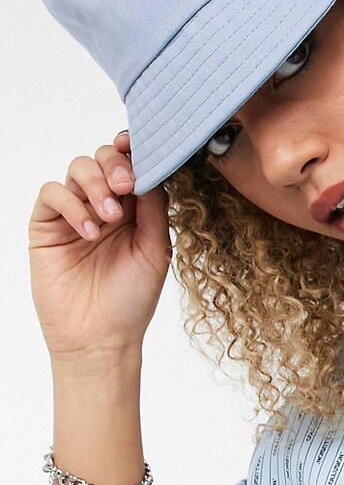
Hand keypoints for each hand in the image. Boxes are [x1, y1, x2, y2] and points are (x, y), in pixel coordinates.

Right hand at [30, 129, 171, 362]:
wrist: (100, 337)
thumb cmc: (131, 300)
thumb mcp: (155, 250)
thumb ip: (154, 209)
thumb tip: (153, 169)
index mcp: (135, 209)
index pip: (133, 166)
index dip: (135, 151)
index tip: (140, 147)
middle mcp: (104, 205)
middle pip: (104, 158)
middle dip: (115, 164)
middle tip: (126, 186)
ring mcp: (74, 213)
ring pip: (77, 169)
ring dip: (95, 184)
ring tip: (109, 216)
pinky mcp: (47, 226)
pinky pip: (52, 194)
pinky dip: (72, 206)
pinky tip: (89, 232)